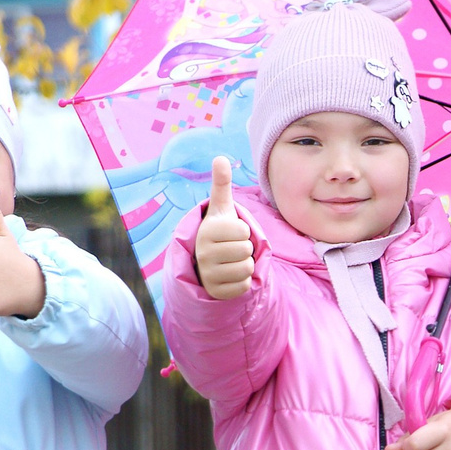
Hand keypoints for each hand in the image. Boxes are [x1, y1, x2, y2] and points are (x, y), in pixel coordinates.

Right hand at [194, 155, 260, 300]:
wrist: (206, 262)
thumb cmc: (219, 232)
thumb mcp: (221, 209)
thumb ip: (222, 185)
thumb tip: (220, 157)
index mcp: (207, 230)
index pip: (244, 231)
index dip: (243, 231)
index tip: (231, 232)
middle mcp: (203, 252)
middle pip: (247, 250)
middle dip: (245, 249)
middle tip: (231, 248)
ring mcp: (208, 274)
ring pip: (247, 268)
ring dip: (245, 264)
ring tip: (231, 260)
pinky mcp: (216, 291)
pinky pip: (244, 285)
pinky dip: (242, 281)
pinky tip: (230, 275)